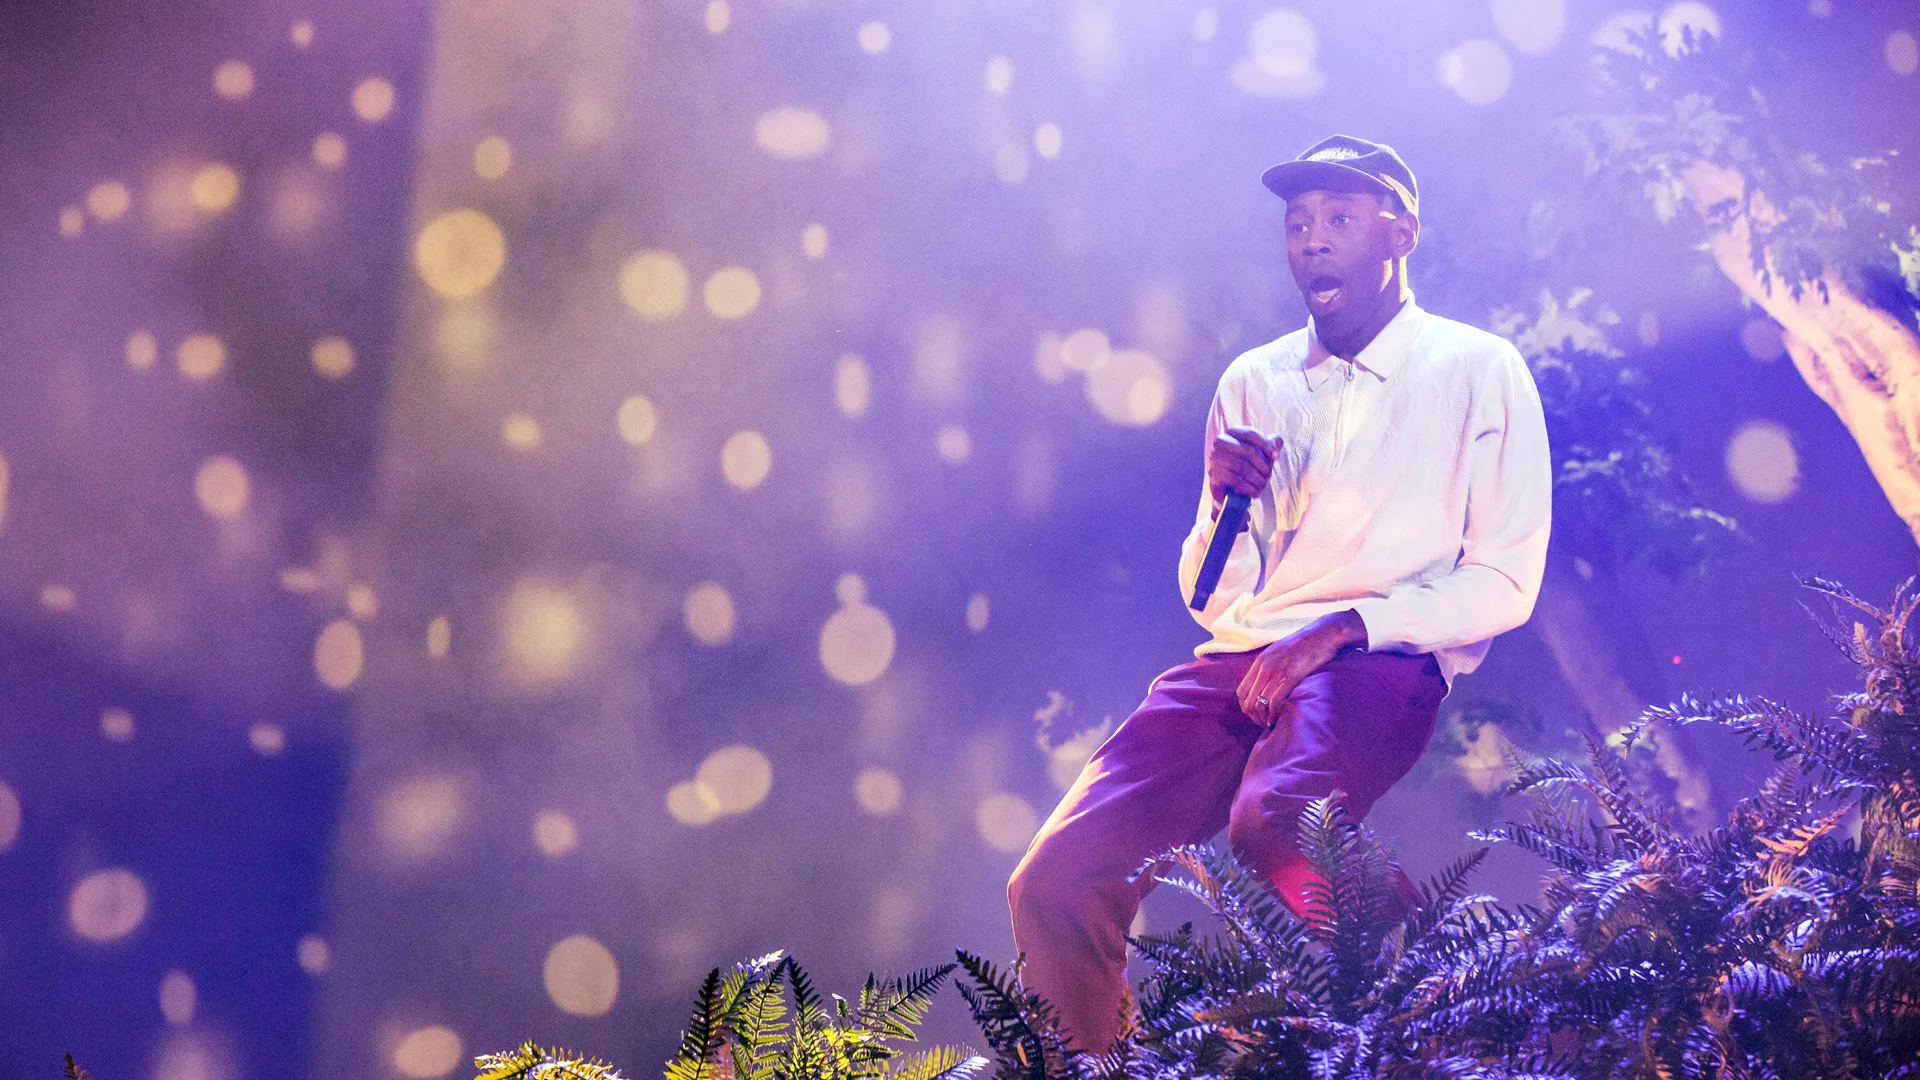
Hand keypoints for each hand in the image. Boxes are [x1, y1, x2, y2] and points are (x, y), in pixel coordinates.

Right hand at [1207, 426, 1277, 512]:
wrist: (1229, 487)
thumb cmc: (1247, 465)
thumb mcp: (1261, 452)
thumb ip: (1271, 443)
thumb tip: (1276, 441)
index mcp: (1232, 432)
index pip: (1250, 434)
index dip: (1266, 445)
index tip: (1276, 457)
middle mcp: (1220, 441)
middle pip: (1248, 451)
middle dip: (1263, 466)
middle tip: (1269, 475)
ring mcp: (1215, 457)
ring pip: (1242, 467)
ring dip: (1257, 479)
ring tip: (1263, 485)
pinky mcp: (1213, 474)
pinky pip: (1235, 480)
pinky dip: (1248, 488)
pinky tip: (1255, 492)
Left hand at [1237, 611, 1367, 727]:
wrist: (1324, 632)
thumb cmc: (1305, 644)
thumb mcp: (1280, 652)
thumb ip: (1270, 665)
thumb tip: (1264, 684)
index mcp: (1260, 661)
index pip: (1241, 691)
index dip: (1246, 707)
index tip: (1255, 714)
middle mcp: (1265, 666)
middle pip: (1248, 700)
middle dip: (1253, 716)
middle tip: (1262, 723)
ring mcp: (1277, 671)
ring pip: (1259, 703)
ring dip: (1263, 717)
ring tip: (1270, 722)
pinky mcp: (1291, 676)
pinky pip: (1274, 700)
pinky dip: (1273, 713)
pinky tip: (1277, 718)